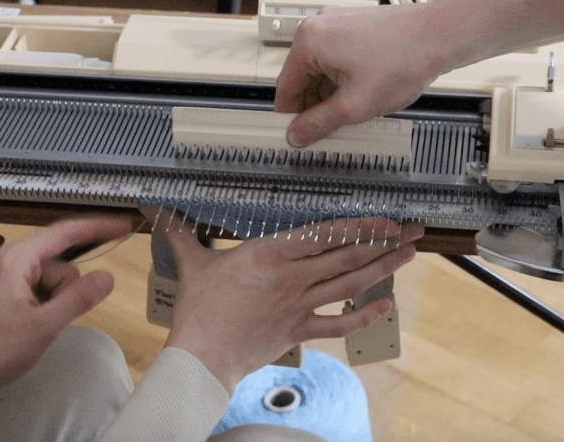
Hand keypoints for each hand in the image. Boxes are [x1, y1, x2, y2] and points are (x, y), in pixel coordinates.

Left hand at [0, 217, 130, 424]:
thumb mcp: (44, 326)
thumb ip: (79, 298)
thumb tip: (106, 277)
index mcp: (16, 259)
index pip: (66, 232)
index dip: (98, 228)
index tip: (123, 226)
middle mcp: (10, 260)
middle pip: (62, 262)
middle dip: (69, 289)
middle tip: (53, 318)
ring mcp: (7, 276)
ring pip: (54, 279)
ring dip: (56, 302)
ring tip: (36, 327)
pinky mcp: (6, 292)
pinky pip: (41, 290)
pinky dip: (46, 306)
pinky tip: (32, 327)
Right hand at [146, 208, 422, 392]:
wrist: (202, 356)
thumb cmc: (198, 310)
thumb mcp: (192, 264)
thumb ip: (179, 231)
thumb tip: (154, 206)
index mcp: (271, 254)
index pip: (324, 234)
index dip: (360, 226)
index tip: (384, 219)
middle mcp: (292, 277)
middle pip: (346, 256)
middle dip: (383, 242)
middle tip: (410, 231)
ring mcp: (299, 305)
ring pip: (349, 284)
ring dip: (383, 270)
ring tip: (408, 256)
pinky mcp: (299, 330)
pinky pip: (339, 322)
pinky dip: (363, 314)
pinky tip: (384, 306)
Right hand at [275, 3, 448, 147]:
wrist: (441, 36)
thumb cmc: (404, 58)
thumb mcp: (355, 105)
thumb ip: (319, 123)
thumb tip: (297, 134)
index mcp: (309, 41)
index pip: (286, 88)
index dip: (291, 117)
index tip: (298, 135)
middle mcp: (320, 26)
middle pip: (303, 78)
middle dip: (315, 105)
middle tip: (330, 130)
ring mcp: (339, 23)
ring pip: (323, 69)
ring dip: (332, 94)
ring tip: (354, 113)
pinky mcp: (356, 26)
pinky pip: (339, 58)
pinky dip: (345, 79)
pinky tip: (363, 96)